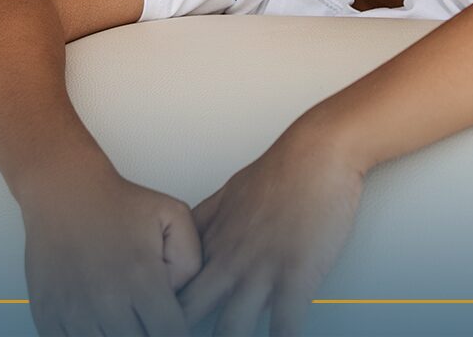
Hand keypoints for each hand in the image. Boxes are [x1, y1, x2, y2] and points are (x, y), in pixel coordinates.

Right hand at [22, 169, 201, 335]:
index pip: (170, 336)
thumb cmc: (118, 203)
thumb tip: (181, 300)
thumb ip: (191, 263)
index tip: (173, 328)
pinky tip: (99, 327)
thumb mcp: (174, 216)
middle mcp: (107, 301)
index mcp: (142, 279)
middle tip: (149, 324)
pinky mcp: (48, 315)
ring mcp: (74, 312)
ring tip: (126, 323)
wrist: (63, 190)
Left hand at [179, 126, 363, 336]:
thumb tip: (189, 244)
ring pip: (230, 327)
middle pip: (189, 312)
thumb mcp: (227, 195)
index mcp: (210, 242)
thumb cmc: (279, 173)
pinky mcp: (295, 274)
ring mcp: (259, 269)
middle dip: (180, 334)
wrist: (317, 153)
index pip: (172, 288)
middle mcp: (228, 259)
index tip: (155, 326)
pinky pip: (285, 323)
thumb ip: (205, 224)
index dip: (160, 313)